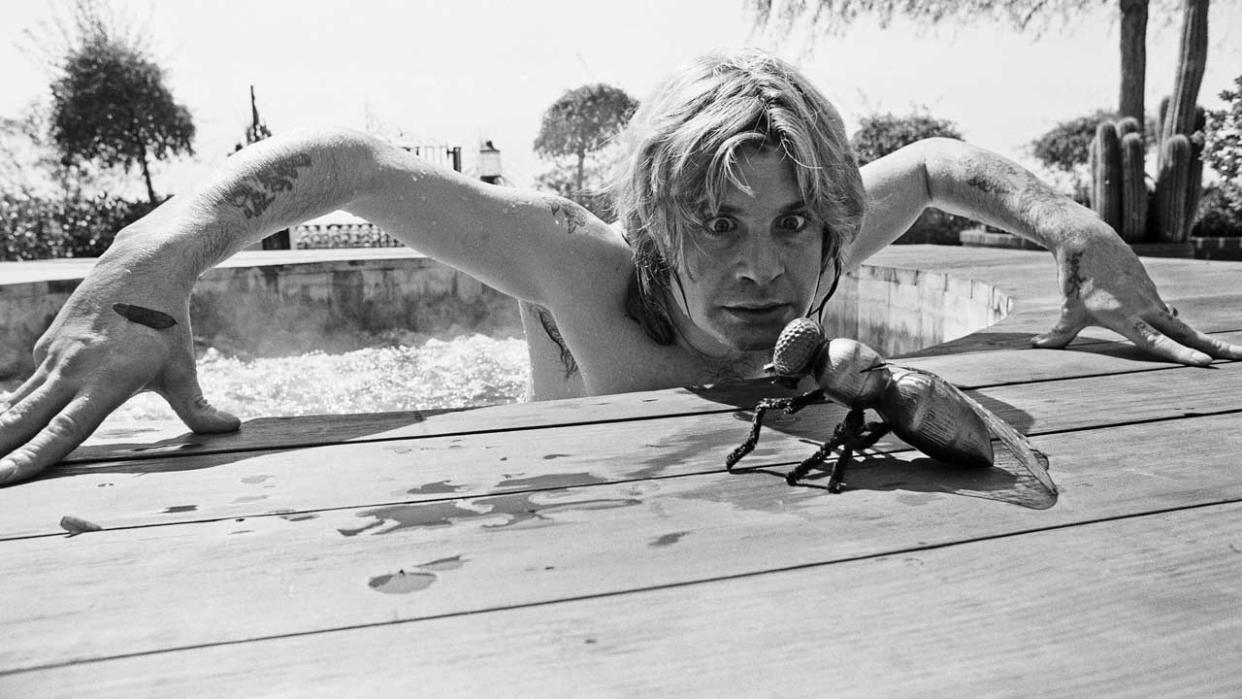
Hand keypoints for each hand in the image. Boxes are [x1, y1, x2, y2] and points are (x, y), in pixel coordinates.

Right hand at [0, 283, 238, 485]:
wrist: (140, 267)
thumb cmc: (166, 324)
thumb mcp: (183, 368)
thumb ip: (198, 406)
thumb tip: (231, 428)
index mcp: (107, 381)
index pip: (65, 429)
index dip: (34, 456)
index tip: (6, 477)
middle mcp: (73, 370)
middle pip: (27, 419)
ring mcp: (55, 357)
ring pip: (19, 403)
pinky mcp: (46, 347)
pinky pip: (28, 386)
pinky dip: (11, 409)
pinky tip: (3, 429)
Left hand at [1032, 227, 1241, 364]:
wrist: (1089, 243)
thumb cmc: (1076, 280)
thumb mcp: (1066, 311)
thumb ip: (1057, 334)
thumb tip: (1036, 346)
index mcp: (1126, 318)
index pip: (1157, 343)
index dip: (1180, 354)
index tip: (1205, 363)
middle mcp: (1145, 309)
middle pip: (1186, 333)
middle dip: (1214, 346)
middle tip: (1240, 358)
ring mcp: (1152, 300)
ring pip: (1182, 324)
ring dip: (1204, 338)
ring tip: (1232, 354)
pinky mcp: (1153, 292)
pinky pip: (1168, 314)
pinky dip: (1176, 325)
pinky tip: (1182, 330)